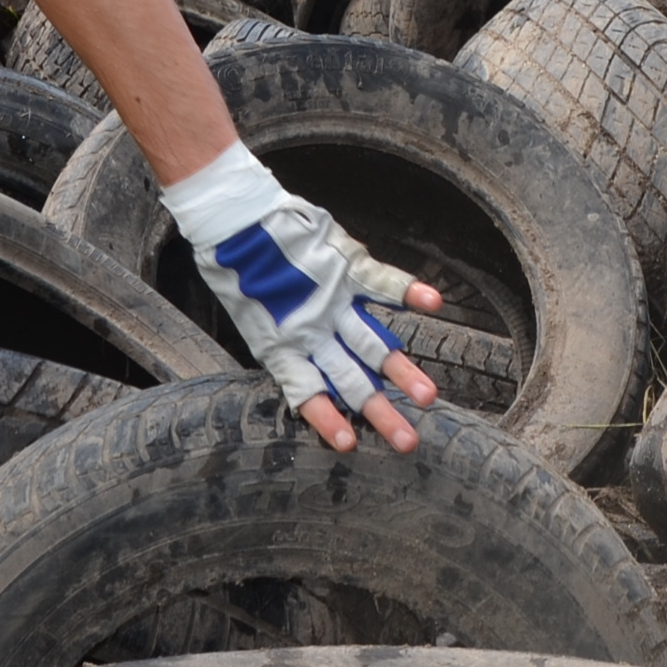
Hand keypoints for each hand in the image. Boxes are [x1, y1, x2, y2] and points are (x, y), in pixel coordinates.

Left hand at [164, 145, 445, 450]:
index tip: (350, 445)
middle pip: (352, 380)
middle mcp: (311, 331)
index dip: (329, 420)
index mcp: (283, 346)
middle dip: (381, 413)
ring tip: (428, 395)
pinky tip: (433, 302)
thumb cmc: (237, 267)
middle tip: (408, 442)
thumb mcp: (252, 317)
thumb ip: (284, 341)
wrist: (233, 220)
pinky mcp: (346, 266)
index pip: (311, 392)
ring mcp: (332, 300)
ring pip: (373, 343)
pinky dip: (408, 291)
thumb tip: (308, 368)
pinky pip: (383, 281)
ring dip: (402, 371)